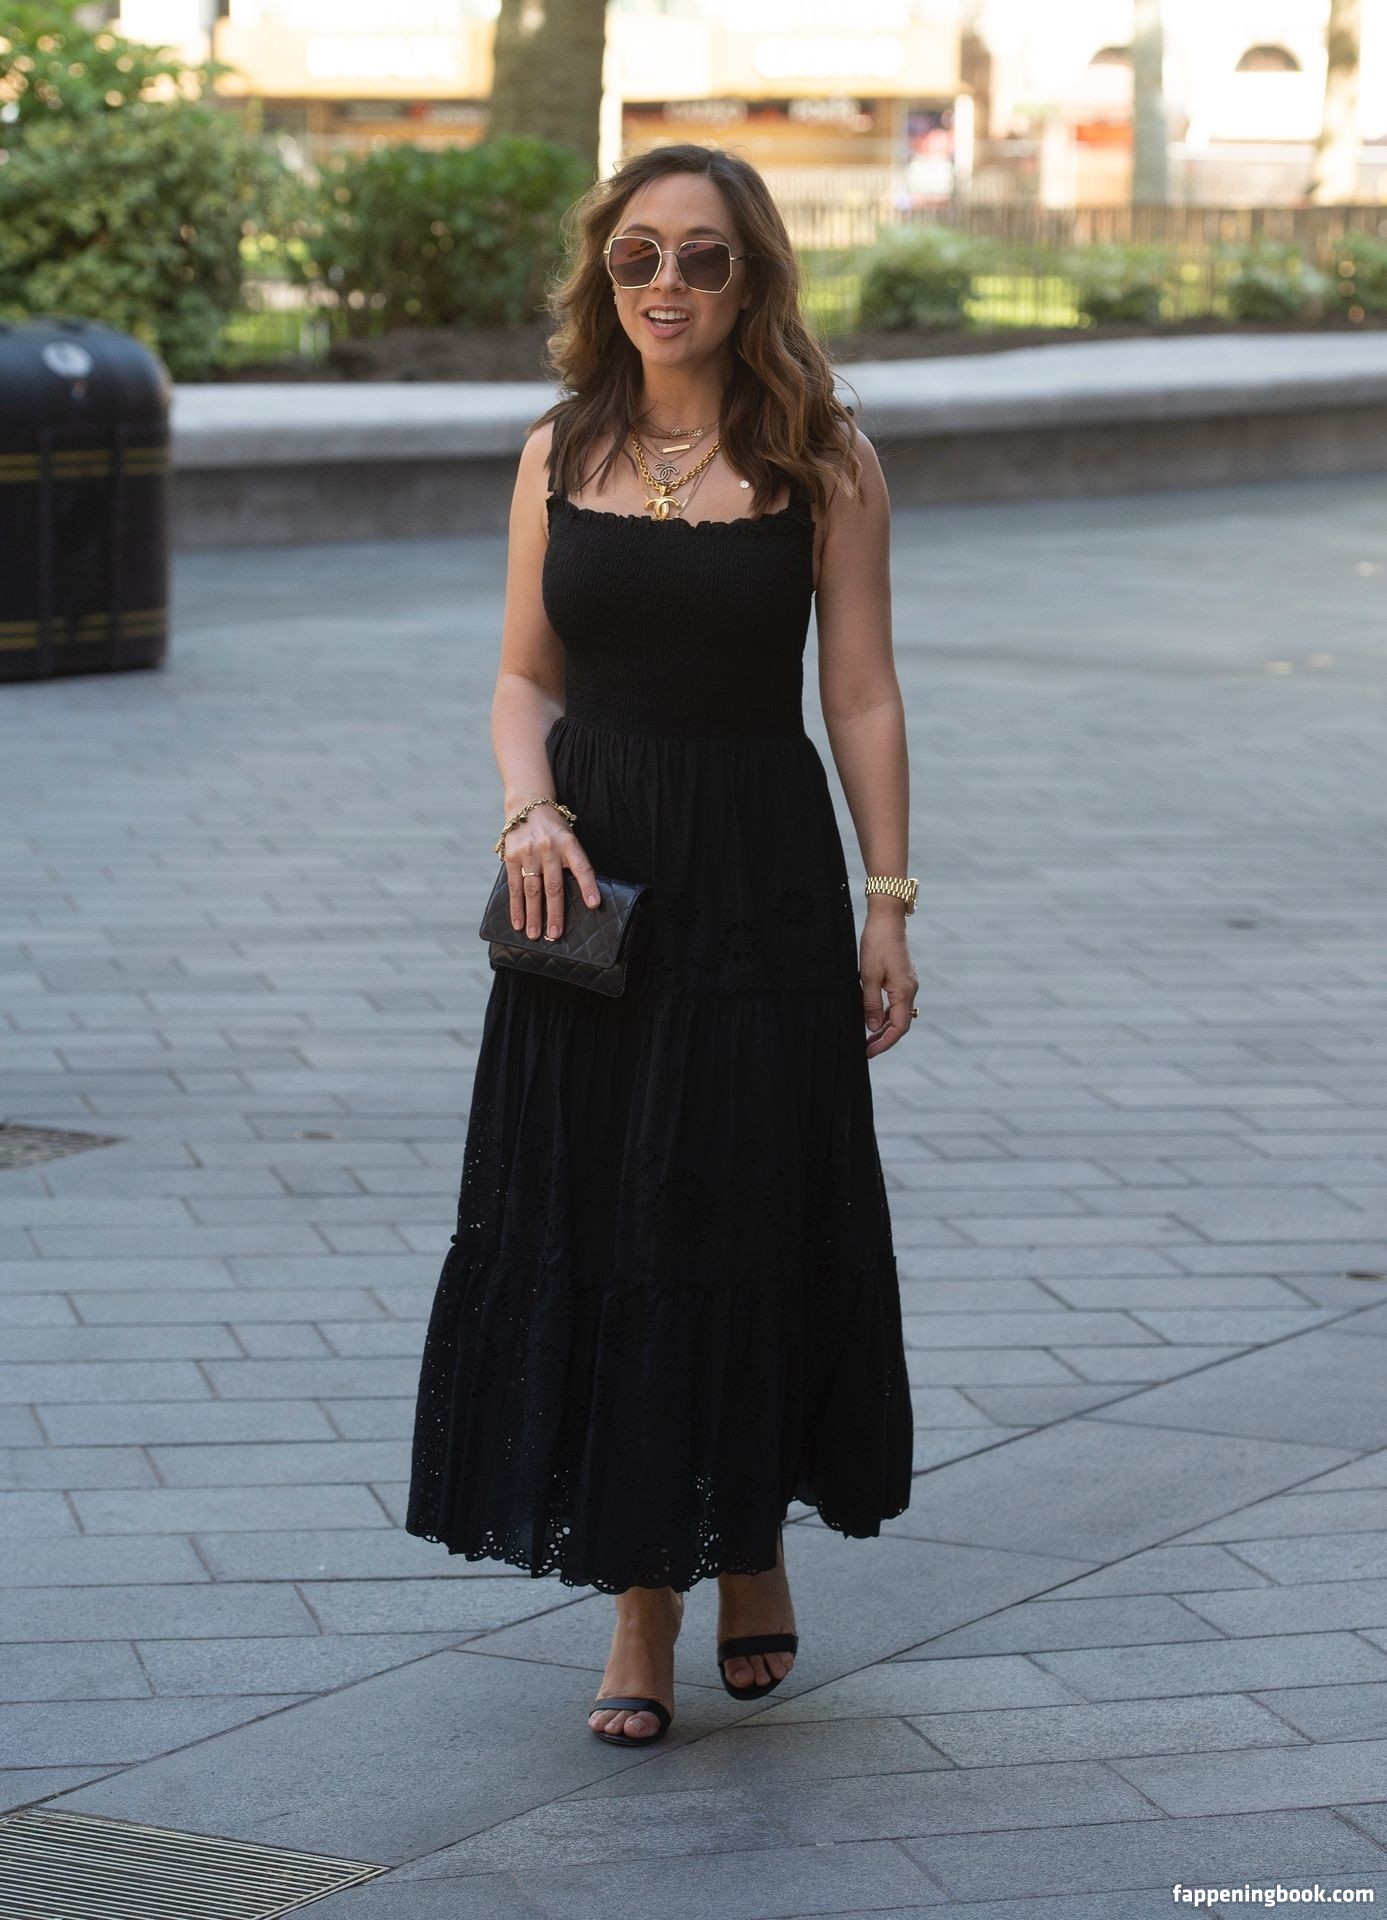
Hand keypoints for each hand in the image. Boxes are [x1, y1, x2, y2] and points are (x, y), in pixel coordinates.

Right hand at [503, 805, 599, 940]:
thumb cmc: (554, 830)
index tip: (594, 904)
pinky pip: (514, 886)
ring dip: (533, 915)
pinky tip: (519, 922)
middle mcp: (549, 848)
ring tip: (535, 935)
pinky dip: (516, 907)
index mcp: (569, 843)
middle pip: (553, 886)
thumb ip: (573, 862)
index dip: (589, 886)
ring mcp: (529, 853)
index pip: (582, 867)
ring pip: (532, 890)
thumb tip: (585, 898)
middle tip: (555, 935)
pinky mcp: (512, 857)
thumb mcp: (570, 838)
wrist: (528, 806)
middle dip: (555, 913)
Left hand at [860, 906, 917, 1056]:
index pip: (898, 1028)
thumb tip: (871, 1027)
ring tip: (867, 1036)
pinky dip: (886, 1013)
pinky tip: (873, 1016)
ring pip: (899, 1014)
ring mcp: (908, 984)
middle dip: (884, 1039)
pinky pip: (897, 1003)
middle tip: (866, 1048)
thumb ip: (870, 1003)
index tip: (869, 1051)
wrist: (887, 920)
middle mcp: (910, 990)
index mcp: (903, 992)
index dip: (884, 1043)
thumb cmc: (876, 945)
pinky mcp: (903, 978)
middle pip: (900, 1024)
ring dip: (884, 1027)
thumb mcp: (868, 976)